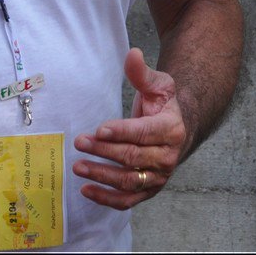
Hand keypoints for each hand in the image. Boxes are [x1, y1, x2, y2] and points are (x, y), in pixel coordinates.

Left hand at [72, 48, 187, 208]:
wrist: (177, 131)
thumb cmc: (163, 106)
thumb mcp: (158, 85)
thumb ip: (142, 73)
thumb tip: (132, 54)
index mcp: (172, 129)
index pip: (144, 133)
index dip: (121, 132)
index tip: (99, 130)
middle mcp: (168, 156)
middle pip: (132, 157)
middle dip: (104, 151)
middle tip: (80, 142)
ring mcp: (159, 176)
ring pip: (129, 181)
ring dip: (101, 175)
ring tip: (78, 166)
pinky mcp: (149, 190)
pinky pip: (128, 200)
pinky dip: (106, 199)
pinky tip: (86, 190)